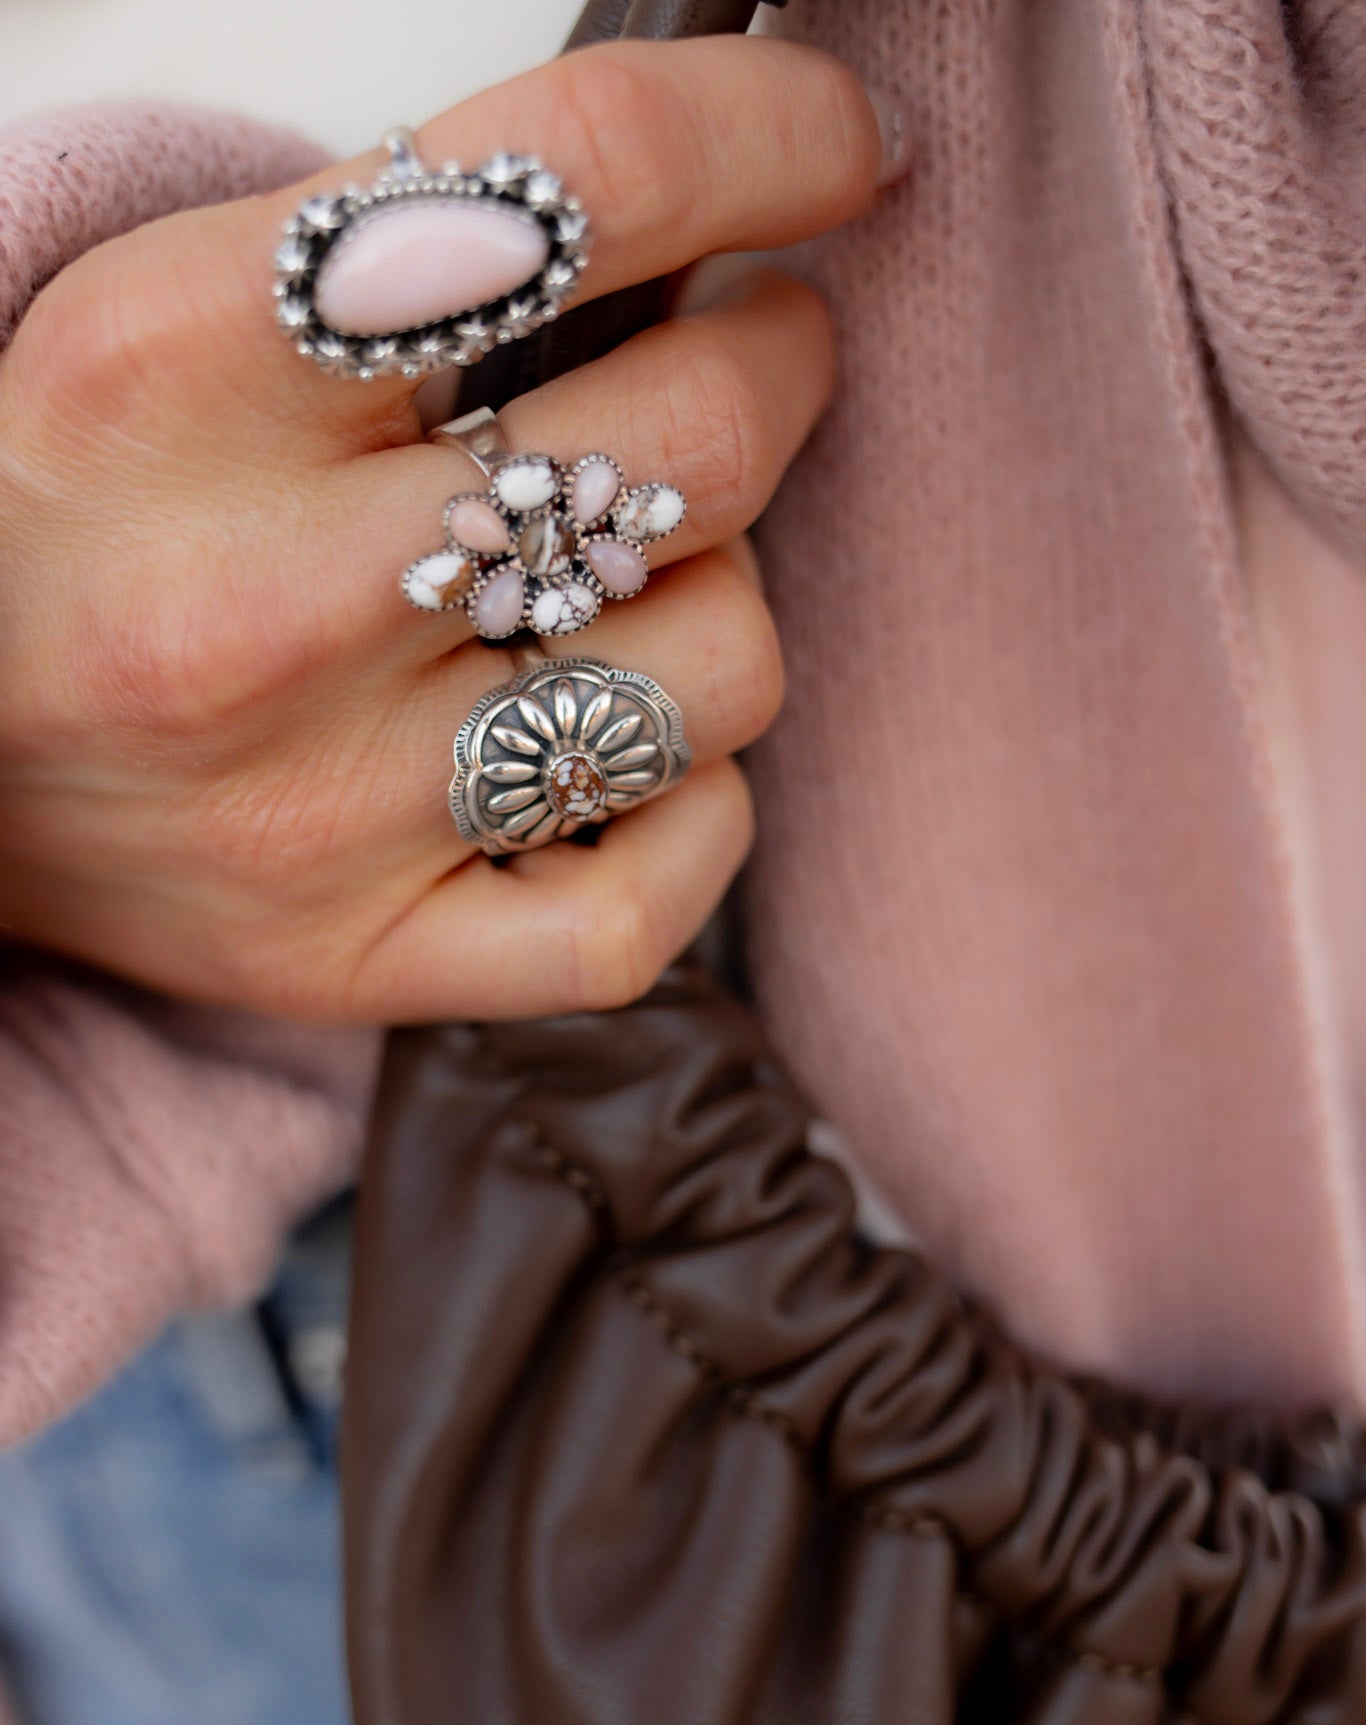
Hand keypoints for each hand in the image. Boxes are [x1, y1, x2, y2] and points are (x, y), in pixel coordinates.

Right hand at [0, 36, 903, 1020]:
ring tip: (628, 576)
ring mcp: (326, 809)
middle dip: (779, 366)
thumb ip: (418, 254)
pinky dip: (692, 810)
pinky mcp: (365, 956)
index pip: (571, 188)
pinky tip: (618, 751)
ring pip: (718, 672)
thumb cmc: (82, 513)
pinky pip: (656, 898)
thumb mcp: (181, 315)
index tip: (837, 149)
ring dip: (722, 597)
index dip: (766, 137)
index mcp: (194, 375)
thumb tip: (710, 216)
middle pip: (696, 446)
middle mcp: (267, 603)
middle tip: (755, 353)